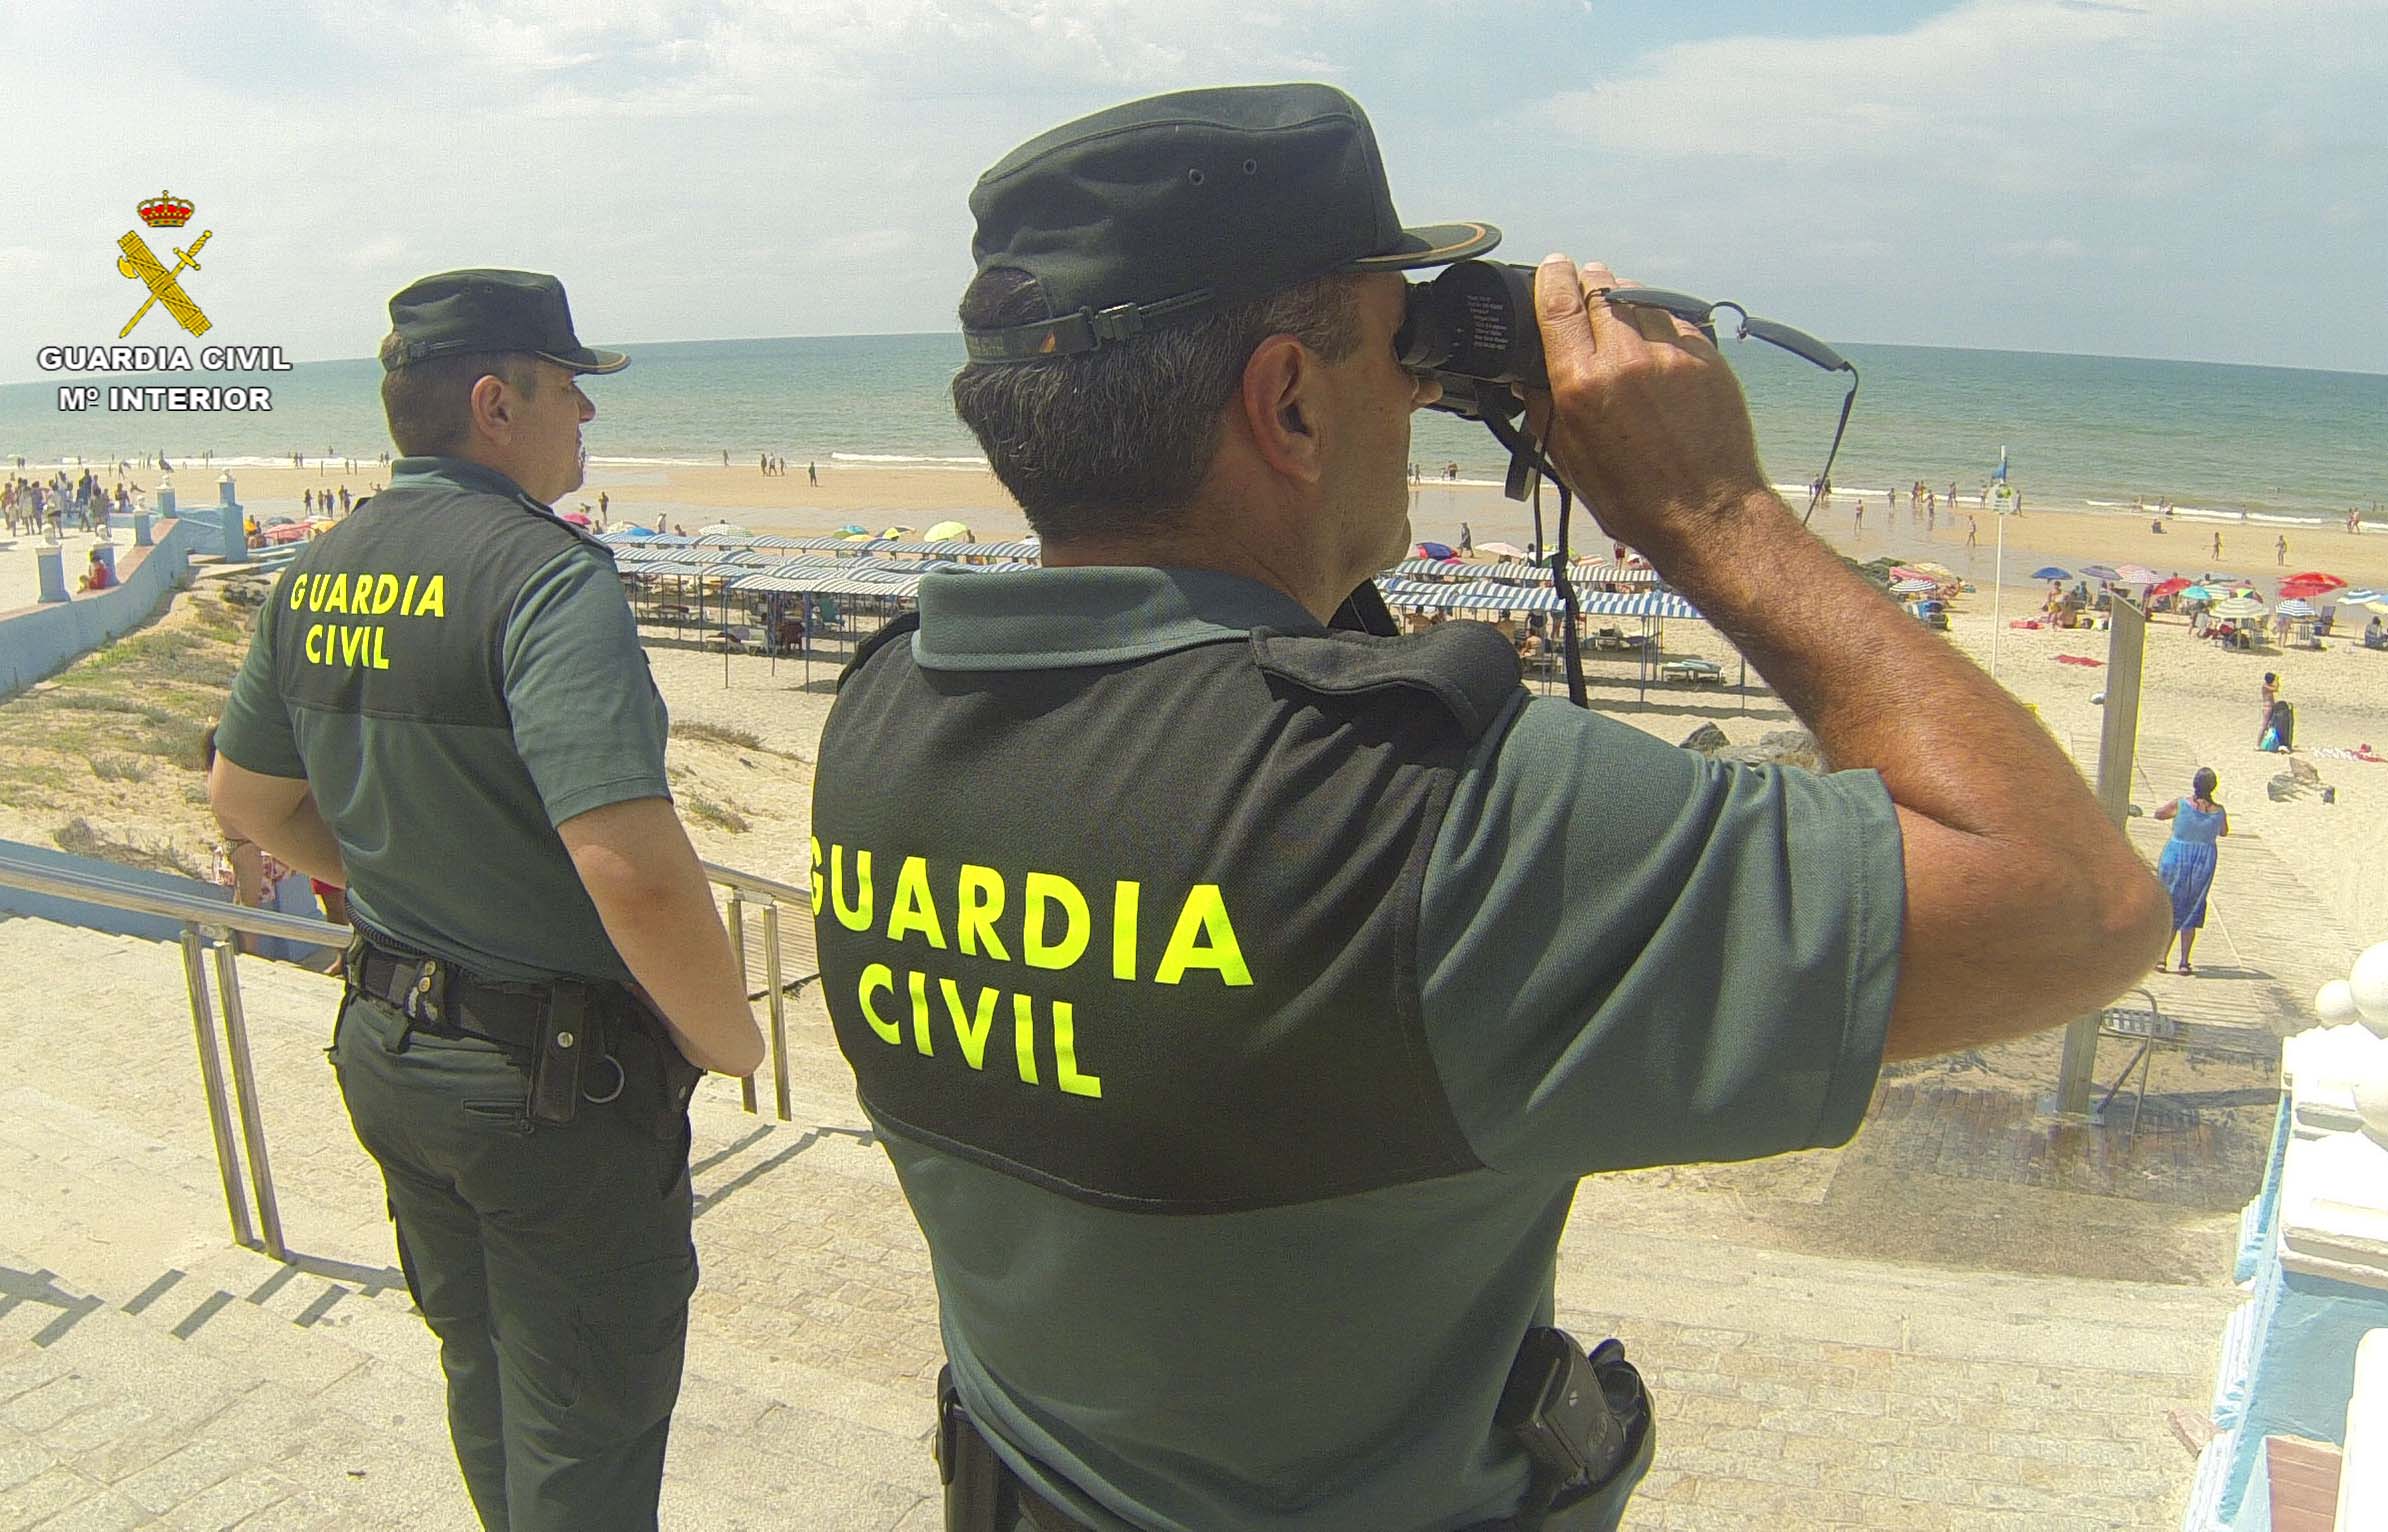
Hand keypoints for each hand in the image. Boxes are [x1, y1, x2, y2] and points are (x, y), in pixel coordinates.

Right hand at [1526, 255, 1772, 557]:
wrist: (1707, 514)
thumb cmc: (1636, 499)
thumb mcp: (1570, 460)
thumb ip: (1544, 408)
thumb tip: (1525, 378)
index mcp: (1583, 384)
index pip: (1559, 303)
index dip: (1552, 276)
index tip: (1553, 266)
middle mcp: (1626, 359)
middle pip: (1600, 288)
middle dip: (1588, 282)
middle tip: (1583, 287)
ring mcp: (1671, 353)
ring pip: (1640, 298)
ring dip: (1624, 299)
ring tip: (1619, 315)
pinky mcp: (1706, 357)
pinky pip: (1674, 319)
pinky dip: (1658, 320)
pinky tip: (1652, 340)